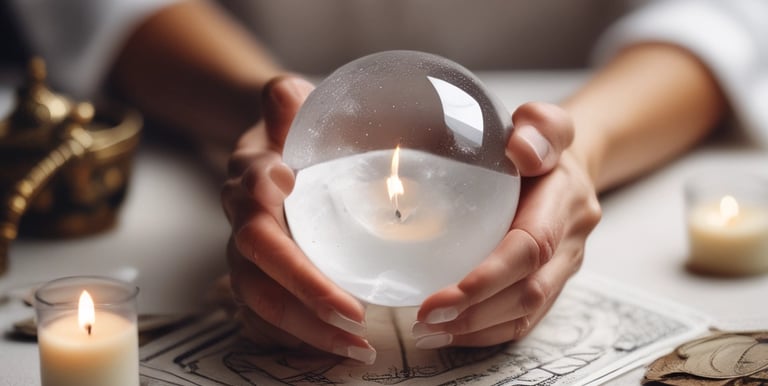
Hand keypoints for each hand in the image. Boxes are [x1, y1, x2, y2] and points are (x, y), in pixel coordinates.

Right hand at [221, 76, 375, 363]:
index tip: (299, 213)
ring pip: (260, 301)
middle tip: (354, 317)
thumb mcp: (286, 107)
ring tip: (356, 348)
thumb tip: (284, 93)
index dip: (268, 201)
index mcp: (251, 178)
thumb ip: (283, 100)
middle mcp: (243, 222)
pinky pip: (263, 319)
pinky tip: (332, 352)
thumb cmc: (287, 135)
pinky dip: (294, 340)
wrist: (265, 156)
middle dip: (304, 293)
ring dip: (306, 329)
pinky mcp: (257, 280)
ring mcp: (246, 258)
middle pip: (258, 264)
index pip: (252, 194)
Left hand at [412, 102, 601, 347]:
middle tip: (426, 319)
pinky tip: (452, 333)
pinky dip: (488, 332)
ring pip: (528, 312)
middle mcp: (570, 241)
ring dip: (478, 329)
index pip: (531, 248)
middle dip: (476, 313)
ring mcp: (565, 267)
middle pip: (528, 291)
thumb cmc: (543, 144)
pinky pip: (527, 318)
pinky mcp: (553, 283)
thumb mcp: (545, 123)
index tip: (444, 296)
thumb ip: (540, 128)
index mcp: (565, 200)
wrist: (570, 167)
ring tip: (430, 331)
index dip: (489, 278)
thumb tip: (521, 150)